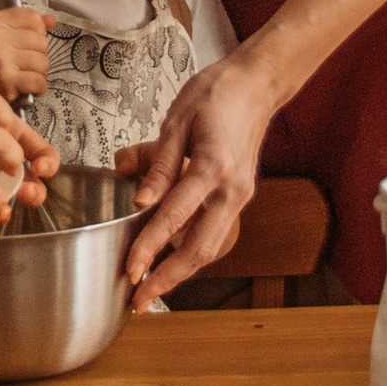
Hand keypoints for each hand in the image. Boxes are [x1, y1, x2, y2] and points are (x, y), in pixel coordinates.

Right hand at [0, 4, 49, 102]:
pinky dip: (38, 88)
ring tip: (24, 77)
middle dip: (38, 56)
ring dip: (39, 74)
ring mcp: (0, 58)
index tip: (27, 44)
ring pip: (43, 62)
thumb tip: (51, 20)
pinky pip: (39, 81)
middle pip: (41, 42)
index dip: (37, 33)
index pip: (33, 18)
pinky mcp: (6, 80)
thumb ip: (26, 25)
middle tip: (23, 65)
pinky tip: (27, 88)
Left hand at [119, 48, 280, 297]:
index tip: (130, 269)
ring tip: (150, 288)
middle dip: (168, 279)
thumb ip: (158, 164)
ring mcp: (240, 195)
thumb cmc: (215, 94)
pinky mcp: (240, 196)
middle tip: (138, 300)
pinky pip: (216, 233)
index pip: (174, 216)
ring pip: (211, 247)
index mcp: (212, 166)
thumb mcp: (176, 121)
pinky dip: (193, 253)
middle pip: (200, 249)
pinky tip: (170, 262)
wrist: (256, 85)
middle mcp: (232, 188)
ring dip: (181, 272)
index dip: (150, 247)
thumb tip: (140, 202)